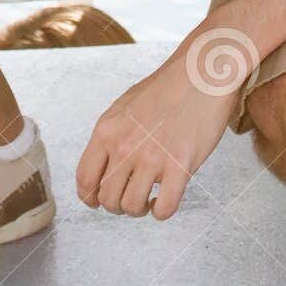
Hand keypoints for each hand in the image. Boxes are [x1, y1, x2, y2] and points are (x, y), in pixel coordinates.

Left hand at [75, 21, 258, 219]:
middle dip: (117, 206)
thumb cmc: (166, 88)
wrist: (200, 73)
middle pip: (107, 199)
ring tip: (149, 198)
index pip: (85, 179)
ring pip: (132, 207)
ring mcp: (152, 158)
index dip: (89, 197)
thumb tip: (105, 165)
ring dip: (139, 209)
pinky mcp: (180, 166)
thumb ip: (112, 135)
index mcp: (106, 130)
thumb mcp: (124, 106)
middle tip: (131, 197)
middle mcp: (124, 146)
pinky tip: (165, 198)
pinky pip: (164, 208)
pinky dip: (161, 212)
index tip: (98, 202)